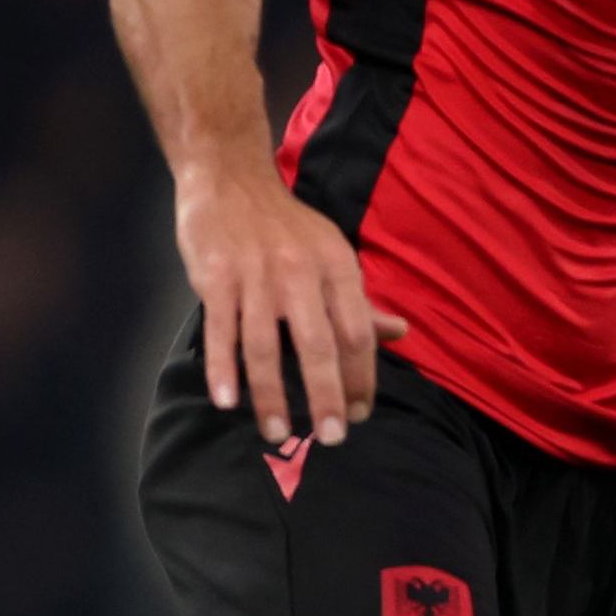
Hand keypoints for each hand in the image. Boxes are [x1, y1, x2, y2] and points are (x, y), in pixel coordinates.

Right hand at [177, 172, 404, 445]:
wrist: (229, 178)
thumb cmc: (286, 227)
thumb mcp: (332, 253)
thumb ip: (360, 300)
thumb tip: (401, 333)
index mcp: (337, 266)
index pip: (358, 333)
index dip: (362, 378)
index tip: (360, 414)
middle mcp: (300, 271)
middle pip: (319, 345)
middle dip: (327, 396)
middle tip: (331, 437)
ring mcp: (256, 275)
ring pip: (265, 345)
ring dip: (271, 395)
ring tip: (276, 432)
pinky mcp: (215, 276)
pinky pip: (221, 331)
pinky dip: (223, 369)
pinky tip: (227, 402)